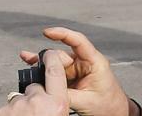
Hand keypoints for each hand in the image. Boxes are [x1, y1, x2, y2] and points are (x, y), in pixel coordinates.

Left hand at [0, 49, 70, 115]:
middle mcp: (36, 102)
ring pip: (19, 98)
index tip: (49, 54)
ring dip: (21, 106)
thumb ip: (57, 105)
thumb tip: (54, 100)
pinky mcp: (1, 111)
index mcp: (55, 105)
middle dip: (33, 95)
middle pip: (33, 86)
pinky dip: (9, 113)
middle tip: (36, 111)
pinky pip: (6, 107)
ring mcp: (17, 105)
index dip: (51, 58)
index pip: (55, 71)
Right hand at [8, 28, 132, 115]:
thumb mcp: (86, 101)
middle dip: (47, 57)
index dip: (63, 34)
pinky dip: (46, 71)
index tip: (47, 32)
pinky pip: (57, 72)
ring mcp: (78, 70)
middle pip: (62, 54)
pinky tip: (32, 66)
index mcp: (94, 63)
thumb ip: (66, 94)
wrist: (115, 114)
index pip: (79, 42)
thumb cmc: (108, 106)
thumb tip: (47, 89)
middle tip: (31, 61)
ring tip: (26, 59)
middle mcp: (85, 63)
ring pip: (57, 63)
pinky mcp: (72, 78)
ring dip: (43, 63)